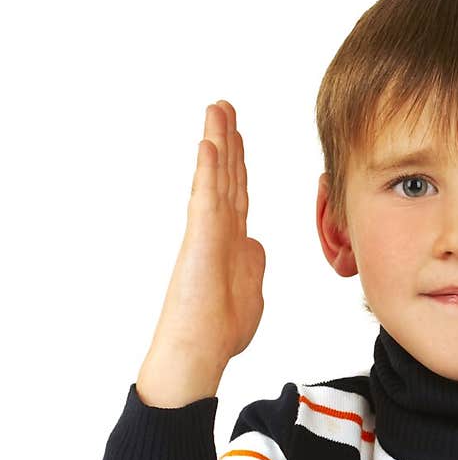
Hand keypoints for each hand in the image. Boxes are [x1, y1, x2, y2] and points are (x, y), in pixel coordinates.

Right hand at [138, 100, 267, 405]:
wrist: (199, 353)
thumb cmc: (220, 332)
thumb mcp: (250, 291)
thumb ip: (252, 265)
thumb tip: (255, 247)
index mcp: (233, 241)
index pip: (238, 192)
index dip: (239, 163)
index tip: (238, 137)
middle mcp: (219, 231)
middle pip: (226, 176)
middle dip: (227, 140)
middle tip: (224, 106)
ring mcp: (208, 233)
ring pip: (215, 177)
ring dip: (217, 141)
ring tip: (217, 109)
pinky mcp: (201, 240)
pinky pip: (207, 198)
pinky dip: (210, 170)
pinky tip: (210, 143)